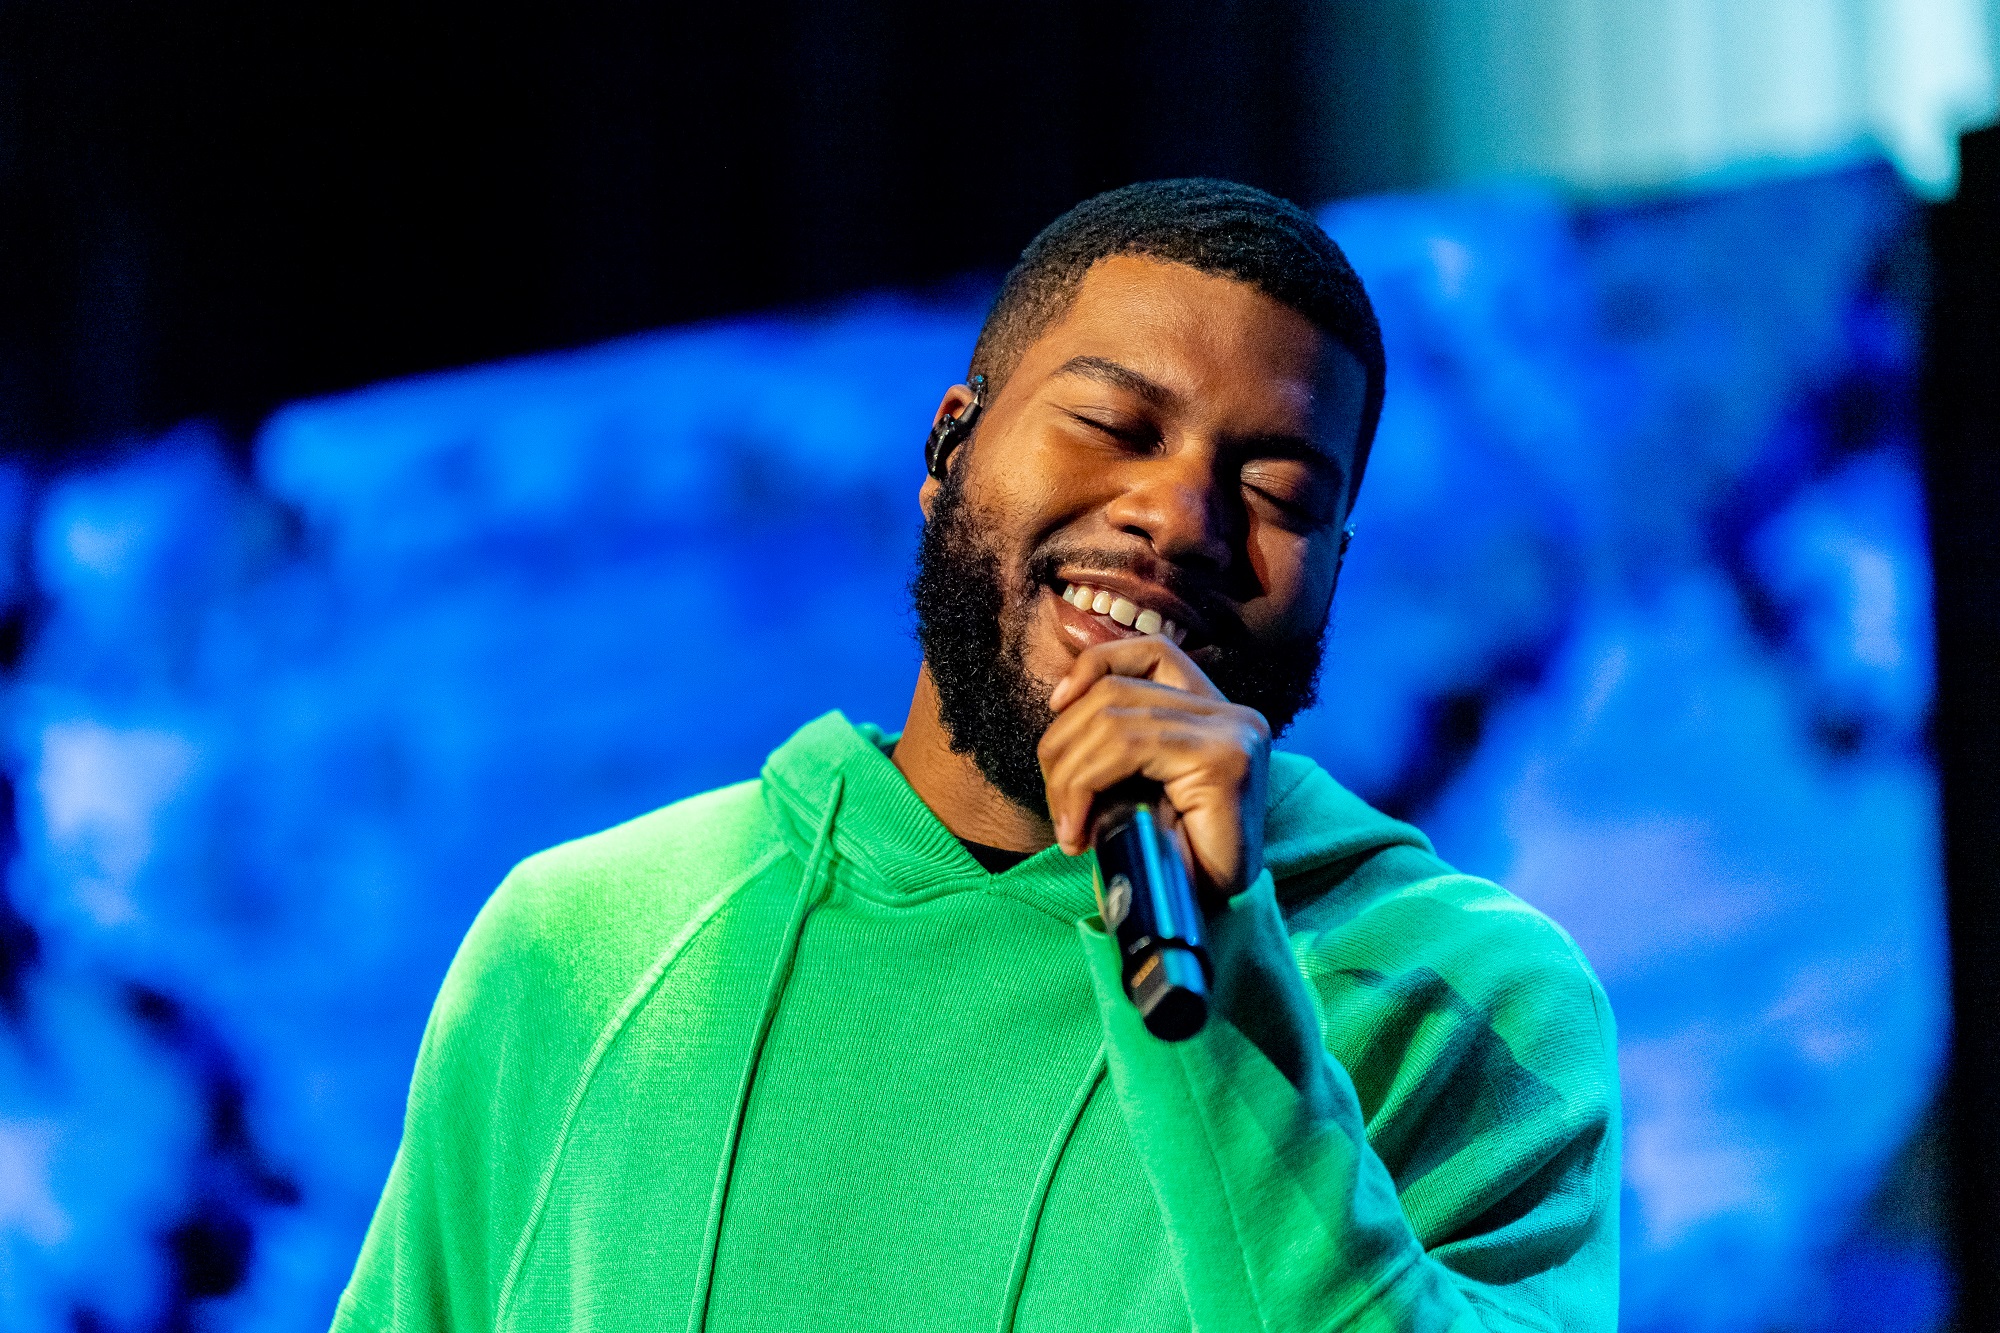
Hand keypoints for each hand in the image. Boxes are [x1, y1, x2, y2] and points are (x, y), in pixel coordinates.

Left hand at [1040, 636, 1271, 901]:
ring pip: (1112, 719)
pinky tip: (1078, 828)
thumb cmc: (1170, 862)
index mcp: (1215, 712)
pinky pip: (1127, 748)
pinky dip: (1084, 785)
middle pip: (1116, 691)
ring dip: (1069, 775)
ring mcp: (1233, 731)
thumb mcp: (1138, 788)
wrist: (1204, 921)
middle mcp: (1232, 713)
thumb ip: (1118, 745)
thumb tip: (1061, 713)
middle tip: (1057, 811)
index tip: (1057, 705)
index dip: (1095, 666)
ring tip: (1067, 827)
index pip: (1151, 653)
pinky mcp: (1223, 759)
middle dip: (1063, 746)